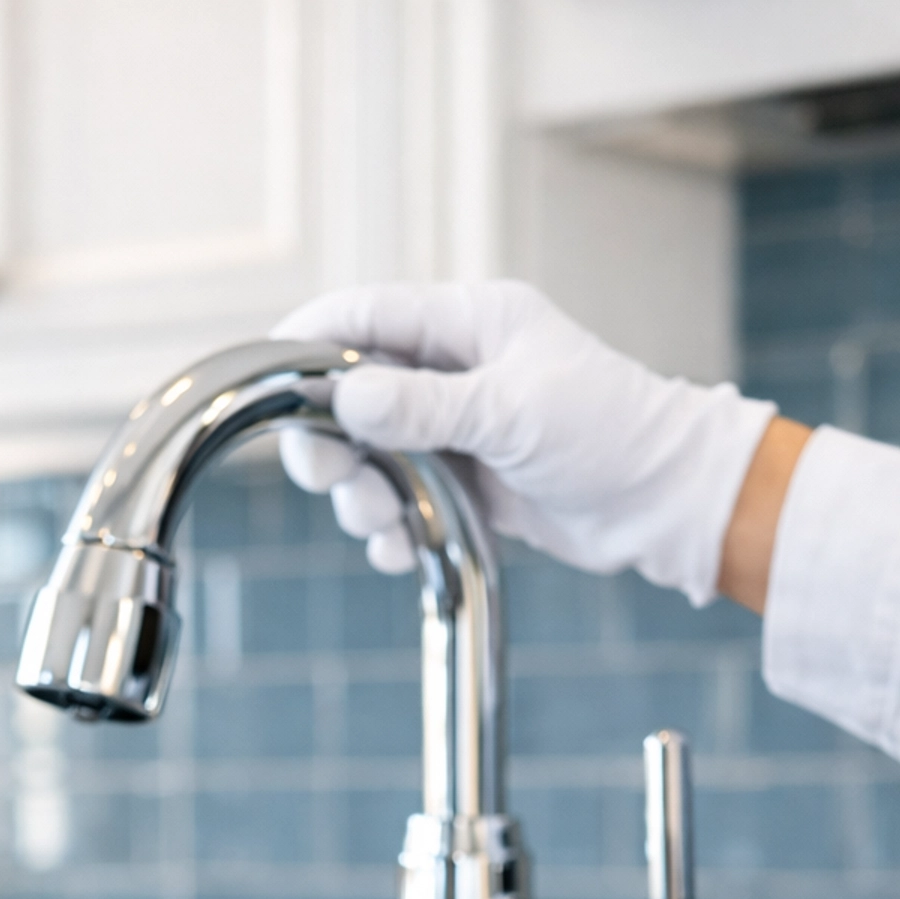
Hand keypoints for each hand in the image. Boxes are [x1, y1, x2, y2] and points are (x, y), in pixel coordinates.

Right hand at [273, 281, 776, 605]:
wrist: (662, 503)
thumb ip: (424, 406)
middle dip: (332, 444)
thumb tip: (346, 396)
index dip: (312, 342)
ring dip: (361, 497)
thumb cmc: (611, 434)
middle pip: (352, 396)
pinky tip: (402, 551)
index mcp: (469, 324)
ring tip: (385, 528)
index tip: (267, 378)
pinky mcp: (462, 481)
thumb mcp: (512, 412)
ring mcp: (455, 428)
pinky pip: (399, 500)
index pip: (369, 316)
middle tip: (331, 481)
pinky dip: (391, 531)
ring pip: (369, 457)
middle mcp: (454, 370)